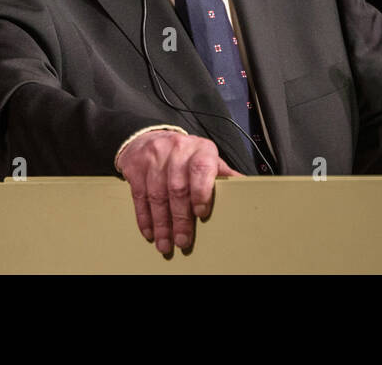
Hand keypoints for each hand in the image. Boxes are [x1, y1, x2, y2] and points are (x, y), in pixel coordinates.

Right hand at [116, 131, 242, 254]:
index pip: (201, 168)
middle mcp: (177, 150)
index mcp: (200, 149)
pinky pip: (139, 196)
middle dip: (180, 218)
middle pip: (177, 188)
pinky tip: (150, 232)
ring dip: (161, 224)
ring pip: (157, 195)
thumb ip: (222, 173)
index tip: (201, 213)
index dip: (201, 192)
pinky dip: (145, 218)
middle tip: (182, 240)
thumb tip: (245, 188)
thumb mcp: (206, 157)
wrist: (150, 137)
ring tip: (166, 243)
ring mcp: (154, 157)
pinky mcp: (136, 167)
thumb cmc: (186, 154)